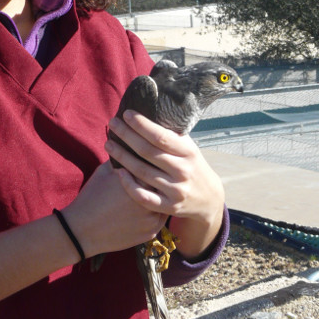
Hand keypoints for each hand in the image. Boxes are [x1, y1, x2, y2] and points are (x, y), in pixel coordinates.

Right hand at [61, 160, 167, 259]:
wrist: (82, 230)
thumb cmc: (92, 197)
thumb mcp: (105, 171)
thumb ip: (123, 158)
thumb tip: (133, 146)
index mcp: (139, 181)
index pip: (156, 166)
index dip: (155, 162)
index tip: (152, 159)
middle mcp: (150, 200)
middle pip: (164, 184)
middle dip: (161, 179)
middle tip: (158, 172)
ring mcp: (152, 218)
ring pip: (166, 202)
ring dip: (163, 195)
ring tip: (157, 189)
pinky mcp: (151, 232)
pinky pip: (161, 218)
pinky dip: (158, 211)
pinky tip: (153, 204)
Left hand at [105, 111, 224, 258]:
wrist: (209, 198)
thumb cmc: (192, 165)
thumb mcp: (189, 148)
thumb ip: (172, 136)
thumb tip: (148, 111)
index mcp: (189, 152)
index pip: (161, 136)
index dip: (141, 125)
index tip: (126, 114)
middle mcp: (183, 171)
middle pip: (148, 152)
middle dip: (126, 136)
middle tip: (112, 124)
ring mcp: (176, 190)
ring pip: (142, 173)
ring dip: (122, 157)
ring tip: (109, 144)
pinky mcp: (169, 207)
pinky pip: (144, 197)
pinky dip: (129, 185)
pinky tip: (118, 172)